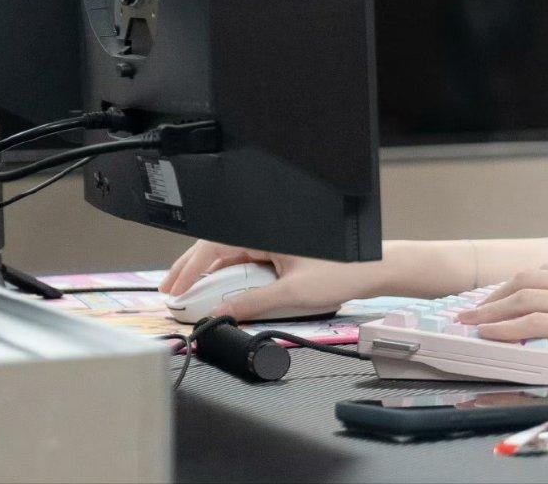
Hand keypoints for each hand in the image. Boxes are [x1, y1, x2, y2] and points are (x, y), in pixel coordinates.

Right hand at [158, 240, 369, 320]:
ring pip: (233, 255)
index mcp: (268, 233)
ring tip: (189, 293)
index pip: (216, 245)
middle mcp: (270, 233)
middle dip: (192, 269)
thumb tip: (220, 314)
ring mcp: (277, 242)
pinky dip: (231, 276)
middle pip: (219, 248)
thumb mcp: (291, 294)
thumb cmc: (343, 272)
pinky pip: (250, 261)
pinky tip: (220, 291)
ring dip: (211, 274)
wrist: (376, 269)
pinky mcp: (285, 252)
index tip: (174, 289)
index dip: (190, 268)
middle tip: (171, 291)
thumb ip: (251, 304)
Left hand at [454, 264, 547, 380]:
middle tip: (473, 311)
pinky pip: (533, 322)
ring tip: (470, 324)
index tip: (497, 298)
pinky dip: (506, 327)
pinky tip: (490, 335)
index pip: (544, 272)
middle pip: (527, 280)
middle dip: (495, 295)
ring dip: (491, 312)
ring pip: (524, 299)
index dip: (515, 284)